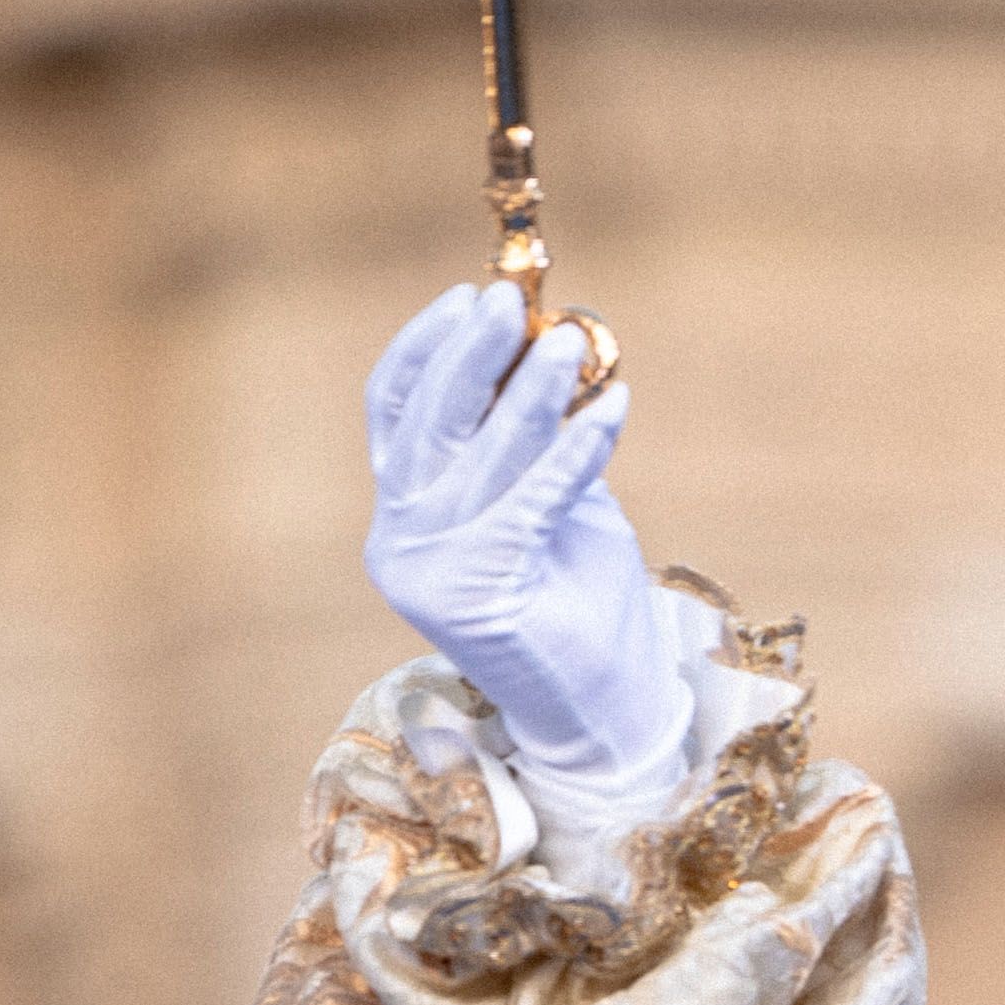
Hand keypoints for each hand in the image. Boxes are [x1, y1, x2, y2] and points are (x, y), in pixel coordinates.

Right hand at [363, 278, 684, 790]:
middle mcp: (401, 540)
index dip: (426, 347)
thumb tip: (546, 341)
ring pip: (484, 452)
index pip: (393, 411)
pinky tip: (611, 409)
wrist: (604, 706)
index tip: (467, 298)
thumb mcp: (550, 499)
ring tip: (572, 345)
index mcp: (402, 514)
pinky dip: (576, 447)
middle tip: (513, 304)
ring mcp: (430, 571)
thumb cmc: (579, 598)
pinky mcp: (479, 590)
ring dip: (533, 391)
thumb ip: (532, 434)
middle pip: (429, 421)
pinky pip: (535, 496)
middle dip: (473, 354)